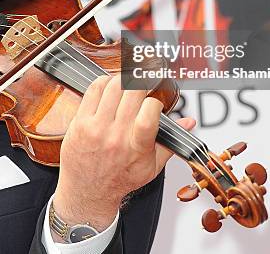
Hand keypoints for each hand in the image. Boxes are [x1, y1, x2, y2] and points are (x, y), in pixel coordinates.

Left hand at [53, 75, 195, 233]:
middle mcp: (116, 136)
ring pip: (113, 86)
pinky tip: (109, 86)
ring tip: (127, 84)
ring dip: (123, 79)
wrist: (88, 191)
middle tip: (144, 84)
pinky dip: (104, 81)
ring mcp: (97, 127)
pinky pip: (93, 90)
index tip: (156, 99)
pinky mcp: (80, 121)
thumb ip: (171, 141)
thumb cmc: (120, 178)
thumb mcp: (151, 167)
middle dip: (141, 83)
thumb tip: (189, 122)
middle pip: (132, 92)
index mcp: (137, 147)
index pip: (149, 113)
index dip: (156, 100)